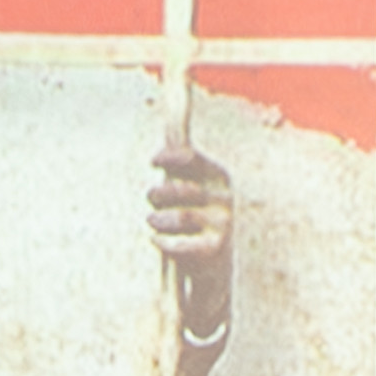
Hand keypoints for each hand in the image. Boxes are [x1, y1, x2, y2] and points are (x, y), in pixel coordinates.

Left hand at [150, 148, 235, 347]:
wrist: (214, 263)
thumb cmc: (194, 215)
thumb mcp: (190, 183)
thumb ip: (179, 156)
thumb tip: (174, 112)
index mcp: (218, 176)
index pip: (190, 157)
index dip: (167, 157)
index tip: (152, 161)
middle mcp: (225, 198)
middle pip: (181, 189)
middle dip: (158, 194)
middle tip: (149, 199)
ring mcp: (223, 224)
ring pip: (181, 217)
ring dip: (158, 219)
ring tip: (151, 220)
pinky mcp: (216, 250)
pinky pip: (181, 245)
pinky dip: (163, 243)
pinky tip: (156, 240)